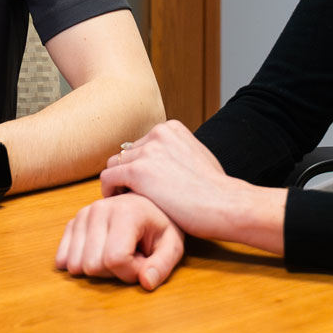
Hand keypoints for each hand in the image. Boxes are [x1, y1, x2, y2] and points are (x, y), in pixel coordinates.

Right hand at [55, 192, 183, 290]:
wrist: (148, 205)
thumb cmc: (161, 227)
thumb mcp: (172, 246)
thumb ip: (162, 265)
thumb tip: (146, 282)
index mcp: (126, 212)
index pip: (115, 260)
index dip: (130, 272)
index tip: (144, 262)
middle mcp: (99, 209)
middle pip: (93, 265)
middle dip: (114, 272)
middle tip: (131, 256)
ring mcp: (84, 214)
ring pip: (76, 264)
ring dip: (99, 267)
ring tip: (118, 252)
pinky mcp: (74, 221)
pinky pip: (64, 256)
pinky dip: (81, 263)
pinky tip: (98, 254)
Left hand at [102, 120, 283, 251]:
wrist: (225, 204)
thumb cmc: (217, 189)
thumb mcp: (199, 156)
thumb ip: (178, 152)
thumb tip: (168, 160)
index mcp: (171, 128)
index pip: (141, 145)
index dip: (140, 166)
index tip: (144, 186)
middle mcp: (156, 134)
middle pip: (126, 154)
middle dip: (128, 175)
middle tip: (134, 197)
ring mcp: (147, 151)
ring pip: (114, 165)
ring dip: (118, 183)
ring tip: (128, 202)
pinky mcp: (137, 172)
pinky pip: (108, 178)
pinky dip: (109, 191)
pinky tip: (121, 205)